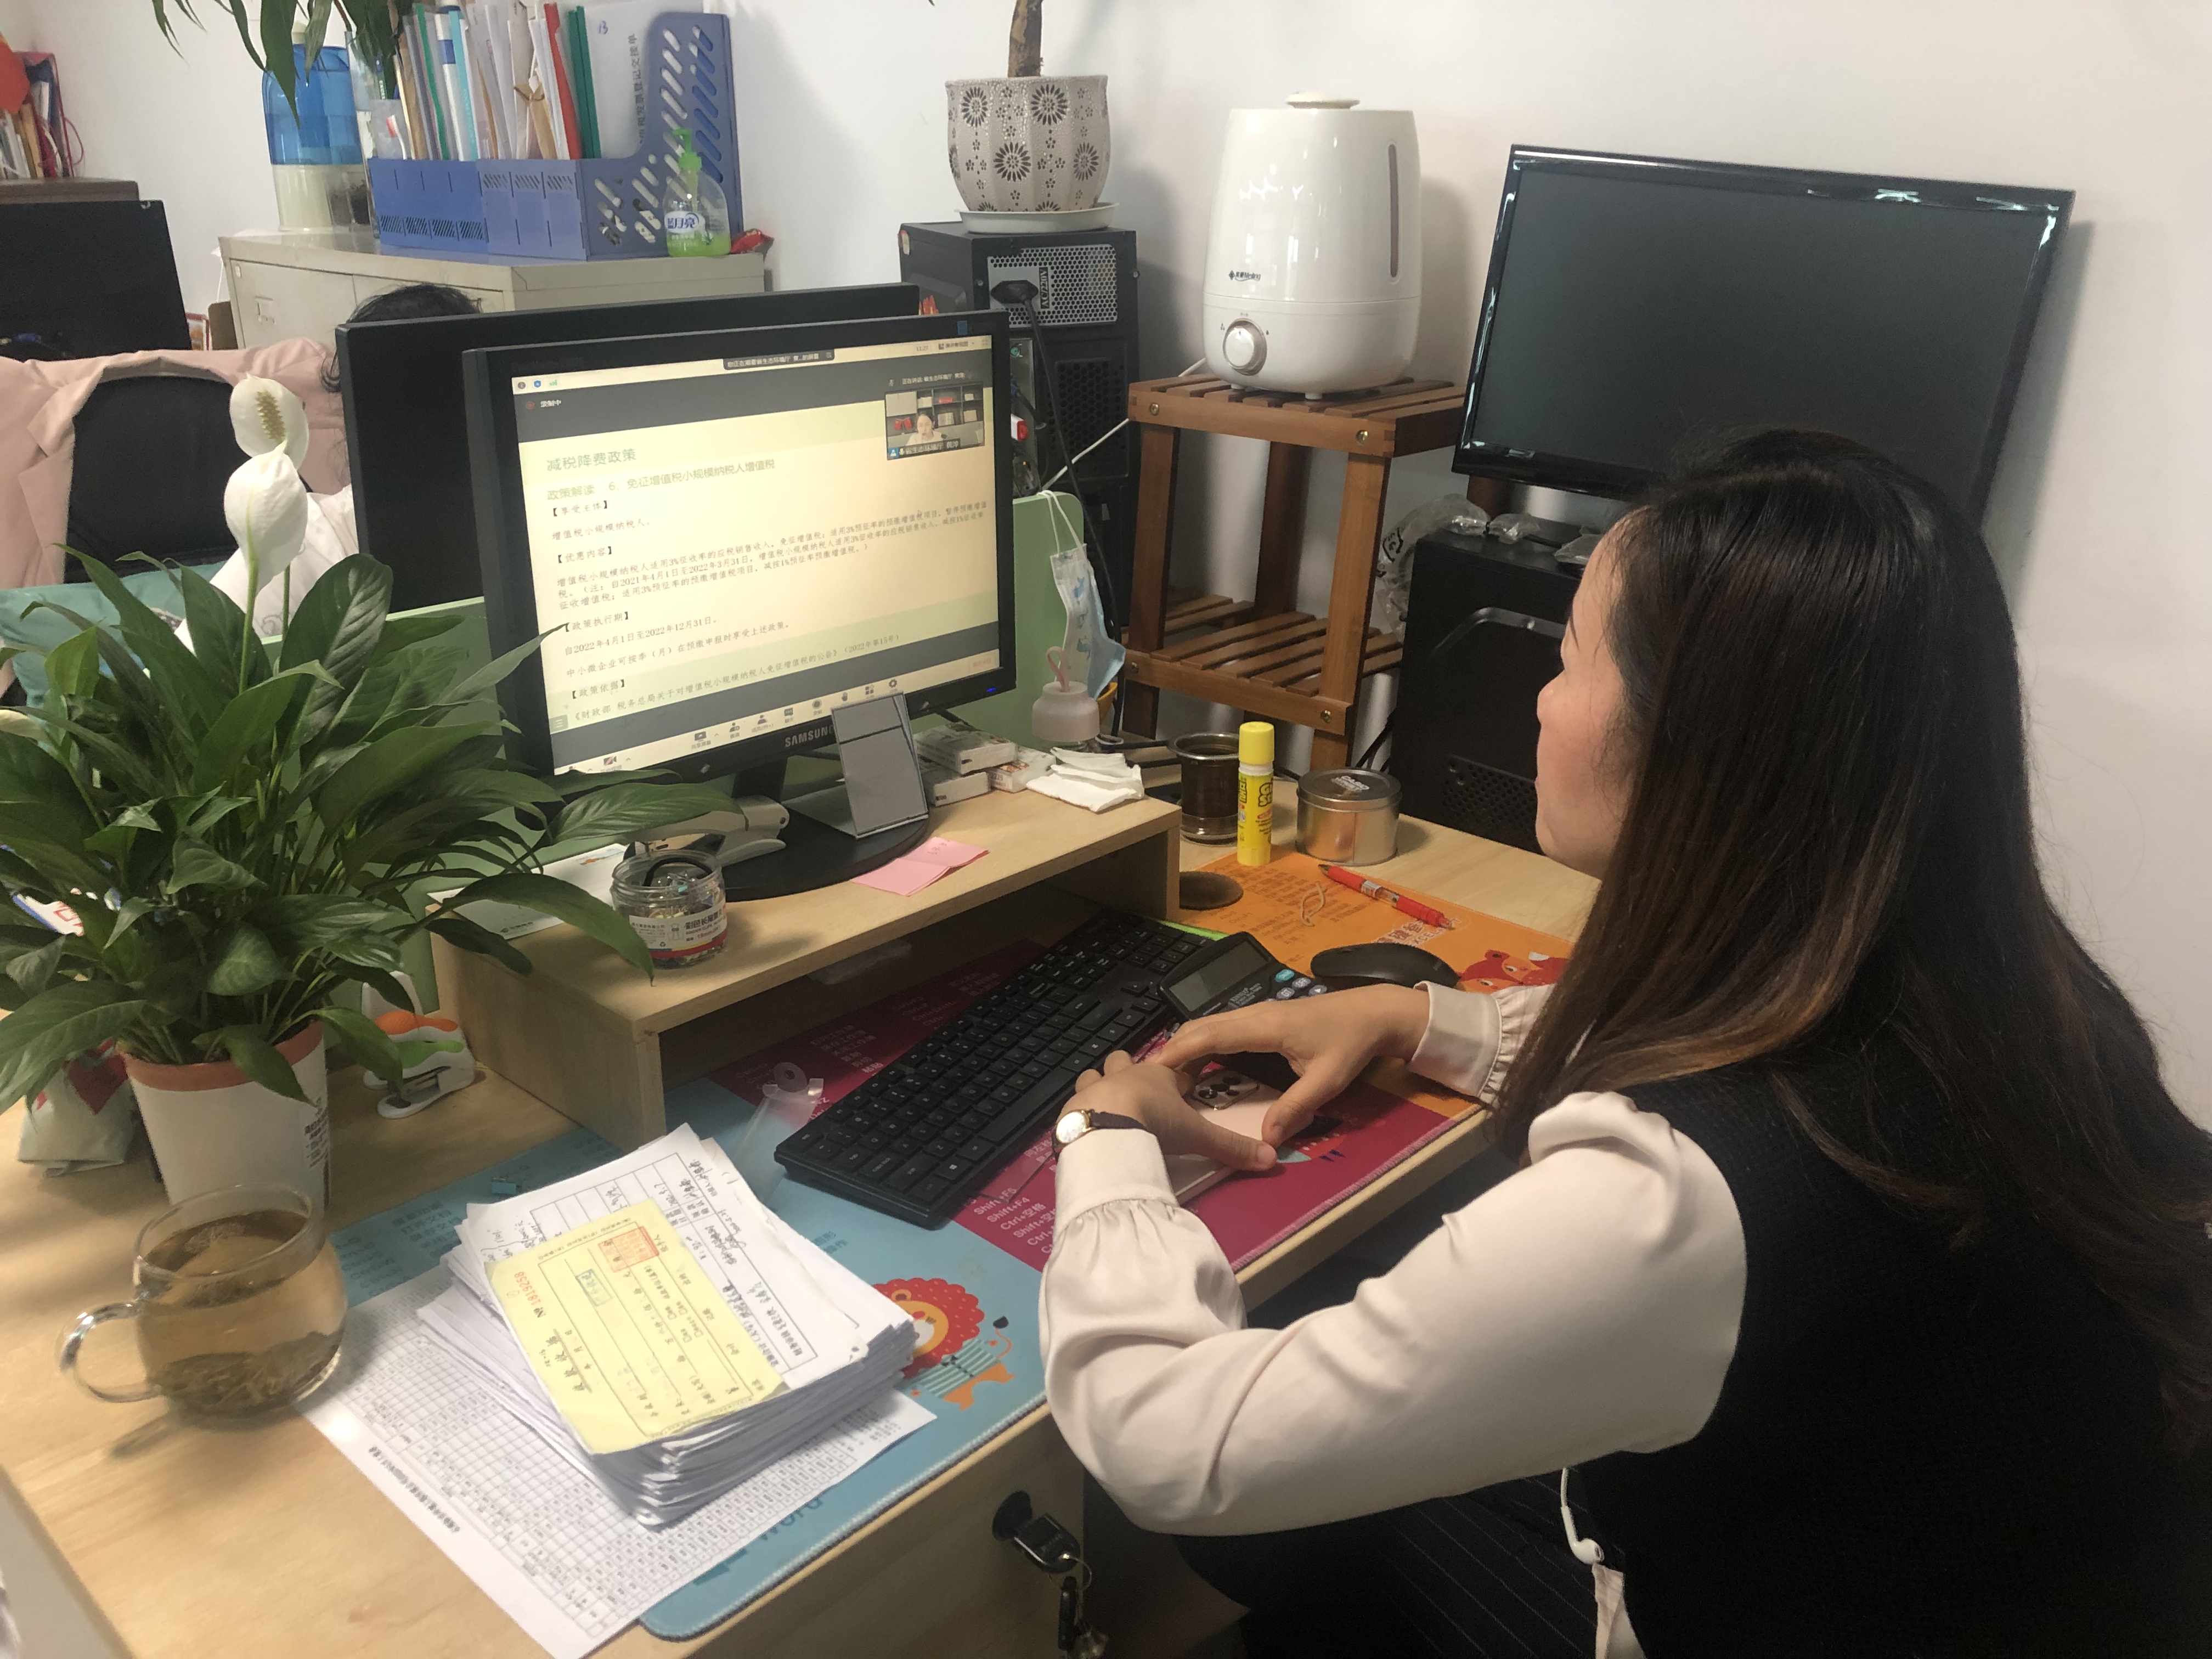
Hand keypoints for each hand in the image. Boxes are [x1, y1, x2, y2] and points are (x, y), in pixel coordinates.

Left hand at [1071, 1052, 1276, 1171]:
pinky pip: (1075, 1107)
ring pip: (1092, 1075)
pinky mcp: (1071, 1110)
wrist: (1106, 1127)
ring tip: (1105, 1104)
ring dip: (1098, 1086)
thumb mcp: (1198, 1135)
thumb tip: (1272, 1159)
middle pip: (1121, 1061)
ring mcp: (1092, 1090)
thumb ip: (1231, 1147)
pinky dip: (1080, 1115)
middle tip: (1133, 1090)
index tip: (1177, 1088)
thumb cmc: (1154, 1121)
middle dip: (1125, 1069)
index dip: (1173, 1078)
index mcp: (1154, 1076)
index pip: (1168, 1070)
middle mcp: (1121, 1076)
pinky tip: (1087, 1130)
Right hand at [1152, 983, 1430, 1145]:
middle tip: (1152, 1074)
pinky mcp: (1266, 1014)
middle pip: (1204, 1025)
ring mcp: (1260, 1010)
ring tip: (1169, 1068)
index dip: (1181, 1051)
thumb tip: (1266, 1138)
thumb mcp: (1327, 1081)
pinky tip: (1201, 1056)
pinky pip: (1225, 1024)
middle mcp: (1256, 1013)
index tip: (1155, 1068)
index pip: (1212, 1036)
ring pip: (1213, 1021)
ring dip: (1189, 1041)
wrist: (1373, 1012)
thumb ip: (1296, 1108)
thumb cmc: (1350, 1044)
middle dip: (1176, 1046)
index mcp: (1265, 1027)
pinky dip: (1205, 1037)